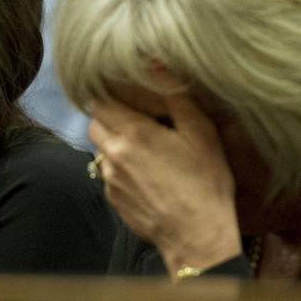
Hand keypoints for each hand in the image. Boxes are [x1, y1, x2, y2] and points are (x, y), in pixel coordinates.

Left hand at [88, 93, 241, 273]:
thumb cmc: (205, 184)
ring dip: (114, 143)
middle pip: (94, 122)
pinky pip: (106, 173)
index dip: (110, 95)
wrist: (197, 237)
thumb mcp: (201, 134)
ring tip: (145, 149)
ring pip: (99, 148)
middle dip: (110, 117)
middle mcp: (113, 154)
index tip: (125, 95)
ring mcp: (109, 179)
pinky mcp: (112, 198)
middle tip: (137, 120)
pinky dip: (119, 167)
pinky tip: (146, 174)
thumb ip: (175, 97)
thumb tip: (157, 63)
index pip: (100, 101)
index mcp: (133, 133)